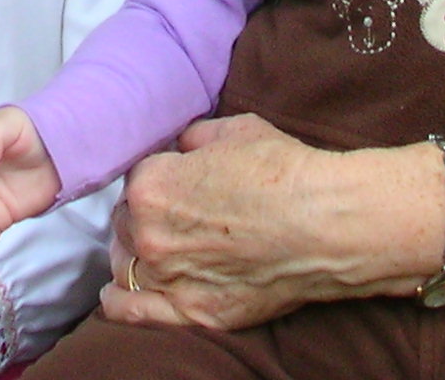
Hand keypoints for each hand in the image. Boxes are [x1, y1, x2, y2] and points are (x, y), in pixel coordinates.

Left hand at [97, 114, 380, 331]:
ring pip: (126, 265)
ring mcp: (170, 278)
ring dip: (136, 255)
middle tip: (177, 215)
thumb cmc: (284, 172)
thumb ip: (193, 137)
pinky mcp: (193, 313)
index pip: (135, 179)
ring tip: (156, 250)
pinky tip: (118, 294)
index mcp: (151, 185)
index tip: (177, 182)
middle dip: (146, 216)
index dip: (158, 178)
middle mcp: (150, 234)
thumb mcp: (233, 130)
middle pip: (127, 223)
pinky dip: (120, 301)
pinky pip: (132, 311)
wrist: (326, 224)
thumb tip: (181, 146)